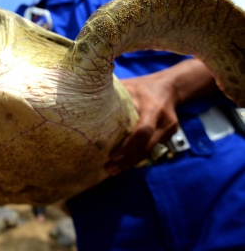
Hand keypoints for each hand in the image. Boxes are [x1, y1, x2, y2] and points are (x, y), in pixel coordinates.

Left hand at [104, 59, 216, 175]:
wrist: (169, 87)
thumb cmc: (142, 87)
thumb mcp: (129, 87)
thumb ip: (114, 95)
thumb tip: (86, 100)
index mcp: (153, 108)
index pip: (143, 132)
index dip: (128, 146)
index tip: (113, 155)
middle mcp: (164, 121)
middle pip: (146, 147)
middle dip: (128, 160)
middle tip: (110, 168)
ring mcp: (169, 130)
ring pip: (150, 152)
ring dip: (132, 162)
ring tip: (114, 170)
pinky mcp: (169, 136)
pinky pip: (152, 150)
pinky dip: (138, 157)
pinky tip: (124, 163)